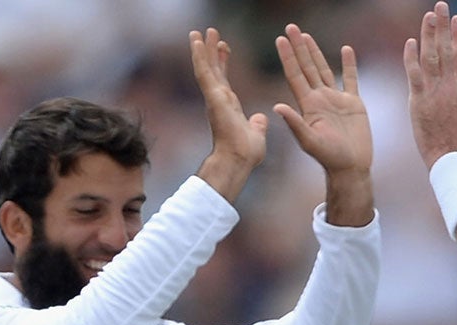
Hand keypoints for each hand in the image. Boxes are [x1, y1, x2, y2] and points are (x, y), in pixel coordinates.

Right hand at [191, 27, 268, 198]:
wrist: (238, 161)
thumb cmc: (246, 154)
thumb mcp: (256, 133)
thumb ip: (257, 124)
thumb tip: (260, 119)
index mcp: (228, 106)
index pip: (223, 79)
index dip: (223, 62)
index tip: (225, 47)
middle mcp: (218, 100)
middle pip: (213, 69)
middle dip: (210, 51)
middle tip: (209, 32)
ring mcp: (213, 97)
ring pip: (205, 67)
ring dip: (202, 49)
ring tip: (198, 32)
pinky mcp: (212, 97)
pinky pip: (204, 72)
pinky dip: (199, 56)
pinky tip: (196, 40)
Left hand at [273, 25, 369, 174]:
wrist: (350, 168)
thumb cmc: (329, 159)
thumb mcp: (309, 142)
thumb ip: (295, 124)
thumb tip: (276, 107)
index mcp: (308, 106)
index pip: (295, 76)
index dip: (288, 57)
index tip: (280, 39)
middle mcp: (320, 99)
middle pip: (307, 67)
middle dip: (299, 48)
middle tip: (291, 27)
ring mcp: (336, 100)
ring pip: (324, 69)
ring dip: (315, 52)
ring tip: (307, 36)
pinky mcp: (353, 103)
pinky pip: (350, 79)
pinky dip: (349, 64)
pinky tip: (345, 50)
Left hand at [405, 3, 456, 167]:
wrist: (452, 162)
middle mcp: (449, 86)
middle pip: (446, 50)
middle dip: (443, 26)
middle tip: (441, 6)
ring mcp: (432, 93)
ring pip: (430, 57)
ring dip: (428, 35)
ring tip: (428, 16)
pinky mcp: (417, 103)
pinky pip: (413, 76)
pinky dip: (411, 58)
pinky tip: (410, 42)